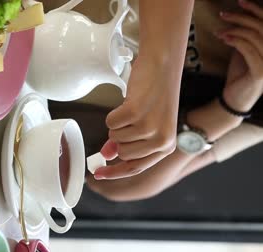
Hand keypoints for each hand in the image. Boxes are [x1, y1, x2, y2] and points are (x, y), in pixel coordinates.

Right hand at [94, 54, 179, 179]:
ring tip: (132, 108)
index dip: (114, 173)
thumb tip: (107, 155)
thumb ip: (129, 142)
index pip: (135, 167)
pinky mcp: (137, 114)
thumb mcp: (147, 123)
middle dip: (118, 137)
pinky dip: (114, 113)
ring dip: (118, 123)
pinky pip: (111, 122)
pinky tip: (129, 102)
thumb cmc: (156, 92)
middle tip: (128, 119)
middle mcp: (161, 140)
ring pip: (115, 137)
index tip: (97, 174)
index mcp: (166, 146)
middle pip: (122, 153)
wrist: (164, 64)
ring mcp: (150, 128)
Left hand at [217, 0, 262, 111]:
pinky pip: (249, 50)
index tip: (240, 1)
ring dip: (235, 30)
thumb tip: (237, 19)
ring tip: (219, 31)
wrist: (234, 99)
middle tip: (224, 15)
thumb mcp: (243, 51)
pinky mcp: (260, 72)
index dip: (256, 9)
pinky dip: (236, 41)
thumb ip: (245, 36)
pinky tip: (224, 38)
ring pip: (255, 36)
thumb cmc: (239, 74)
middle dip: (242, 17)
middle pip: (261, 27)